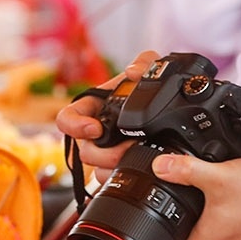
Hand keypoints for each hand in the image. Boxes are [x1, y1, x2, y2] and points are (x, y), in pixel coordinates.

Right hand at [54, 50, 161, 172]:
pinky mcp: (117, 166)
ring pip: (95, 167)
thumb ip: (145, 61)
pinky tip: (134, 171)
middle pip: (83, 150)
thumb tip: (133, 72)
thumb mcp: (151, 69)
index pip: (67, 118)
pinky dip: (118, 176)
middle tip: (124, 150)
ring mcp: (105, 150)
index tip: (95, 128)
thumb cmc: (150, 89)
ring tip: (135, 159)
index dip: (74, 125)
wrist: (173, 111)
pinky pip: (108, 178)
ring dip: (111, 166)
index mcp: (94, 107)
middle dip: (101, 154)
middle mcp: (94, 131)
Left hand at [146, 154, 240, 239]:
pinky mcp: (234, 227)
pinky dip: (194, 222)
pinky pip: (206, 231)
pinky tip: (192, 202)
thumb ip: (185, 169)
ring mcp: (224, 239)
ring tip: (157, 212)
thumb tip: (158, 166)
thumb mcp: (218, 176)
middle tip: (134, 229)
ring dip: (175, 234)